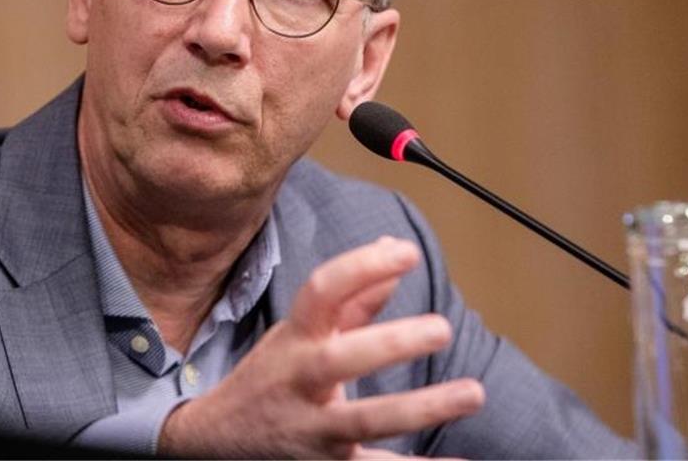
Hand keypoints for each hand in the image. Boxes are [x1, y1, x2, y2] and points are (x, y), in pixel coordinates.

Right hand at [157, 236, 484, 458]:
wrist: (215, 444)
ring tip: (473, 393)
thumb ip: (352, 297)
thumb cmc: (273, 377)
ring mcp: (313, 428)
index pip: (322, 291)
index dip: (362, 267)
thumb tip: (390, 247)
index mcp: (297, 337)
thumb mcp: (299, 333)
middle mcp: (301, 380)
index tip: (407, 252)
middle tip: (443, 328)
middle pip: (341, 358)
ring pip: (364, 420)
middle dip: (391, 343)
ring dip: (421, 408)